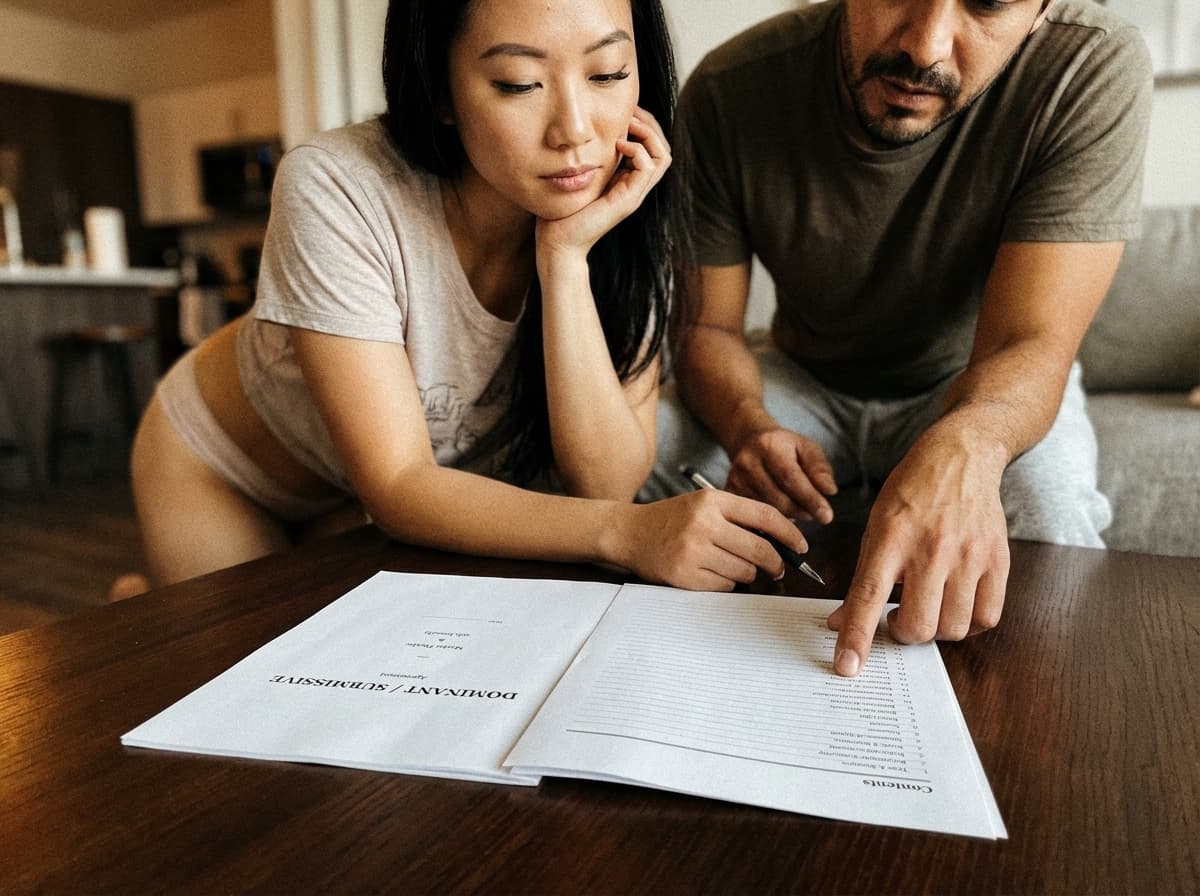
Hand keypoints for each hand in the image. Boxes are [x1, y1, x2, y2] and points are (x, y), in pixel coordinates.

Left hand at [535, 107, 670, 261]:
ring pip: (663, 157)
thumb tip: (582, 131)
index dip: (643, 124)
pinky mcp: (628, 201)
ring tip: (627, 126)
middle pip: (662, 148)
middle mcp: (635, 187)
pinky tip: (618, 145)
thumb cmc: (562, 211)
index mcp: (626, 180)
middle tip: (629, 112)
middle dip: (649, 124)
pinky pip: (649, 168)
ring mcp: (634, 195)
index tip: (624, 111)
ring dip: (648, 135)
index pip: (651, 146)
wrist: (558, 243)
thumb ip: (589, 157)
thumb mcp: (578, 175)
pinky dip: (638, 150)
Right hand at [608, 489, 809, 590]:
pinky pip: (725, 586)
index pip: (765, 517)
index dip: (790, 534)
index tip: (801, 546)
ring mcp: (693, 551)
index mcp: (712, 501)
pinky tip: (712, 572)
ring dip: (748, 574)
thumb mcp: (703, 505)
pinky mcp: (685, 575)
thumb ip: (739, 517)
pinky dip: (727, 583)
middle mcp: (704, 524)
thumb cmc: (672, 519)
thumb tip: (782, 541)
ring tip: (734, 566)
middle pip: (760, 550)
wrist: (629, 532)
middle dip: (776, 564)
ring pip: (745, 571)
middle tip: (778, 569)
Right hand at [726, 426, 836, 522]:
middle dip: (801, 511)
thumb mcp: (806, 448)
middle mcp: (747, 462)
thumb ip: (820, 468)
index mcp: (769, 446)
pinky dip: (769, 523)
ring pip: (765, 512)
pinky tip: (778, 519)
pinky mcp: (728, 493)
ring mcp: (735, 479)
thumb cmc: (784, 447)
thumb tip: (830, 491)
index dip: (810, 499)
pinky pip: (751, 517)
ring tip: (798, 511)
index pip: (791, 478)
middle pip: (778, 499)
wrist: (749, 441)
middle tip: (814, 514)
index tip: (826, 516)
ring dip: (787, 518)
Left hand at [826, 439, 1009, 676]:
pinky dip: (968, 623)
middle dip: (903, 634)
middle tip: (899, 619)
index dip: (856, 638)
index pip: (867, 597)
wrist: (960, 457)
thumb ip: (860, 578)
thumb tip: (838, 623)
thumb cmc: (911, 492)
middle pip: (918, 625)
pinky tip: (956, 605)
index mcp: (891, 538)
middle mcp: (932, 549)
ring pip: (952, 628)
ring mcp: (969, 556)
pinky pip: (987, 617)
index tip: (847, 667)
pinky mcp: (998, 560)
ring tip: (928, 606)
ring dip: (936, 630)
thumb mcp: (875, 527)